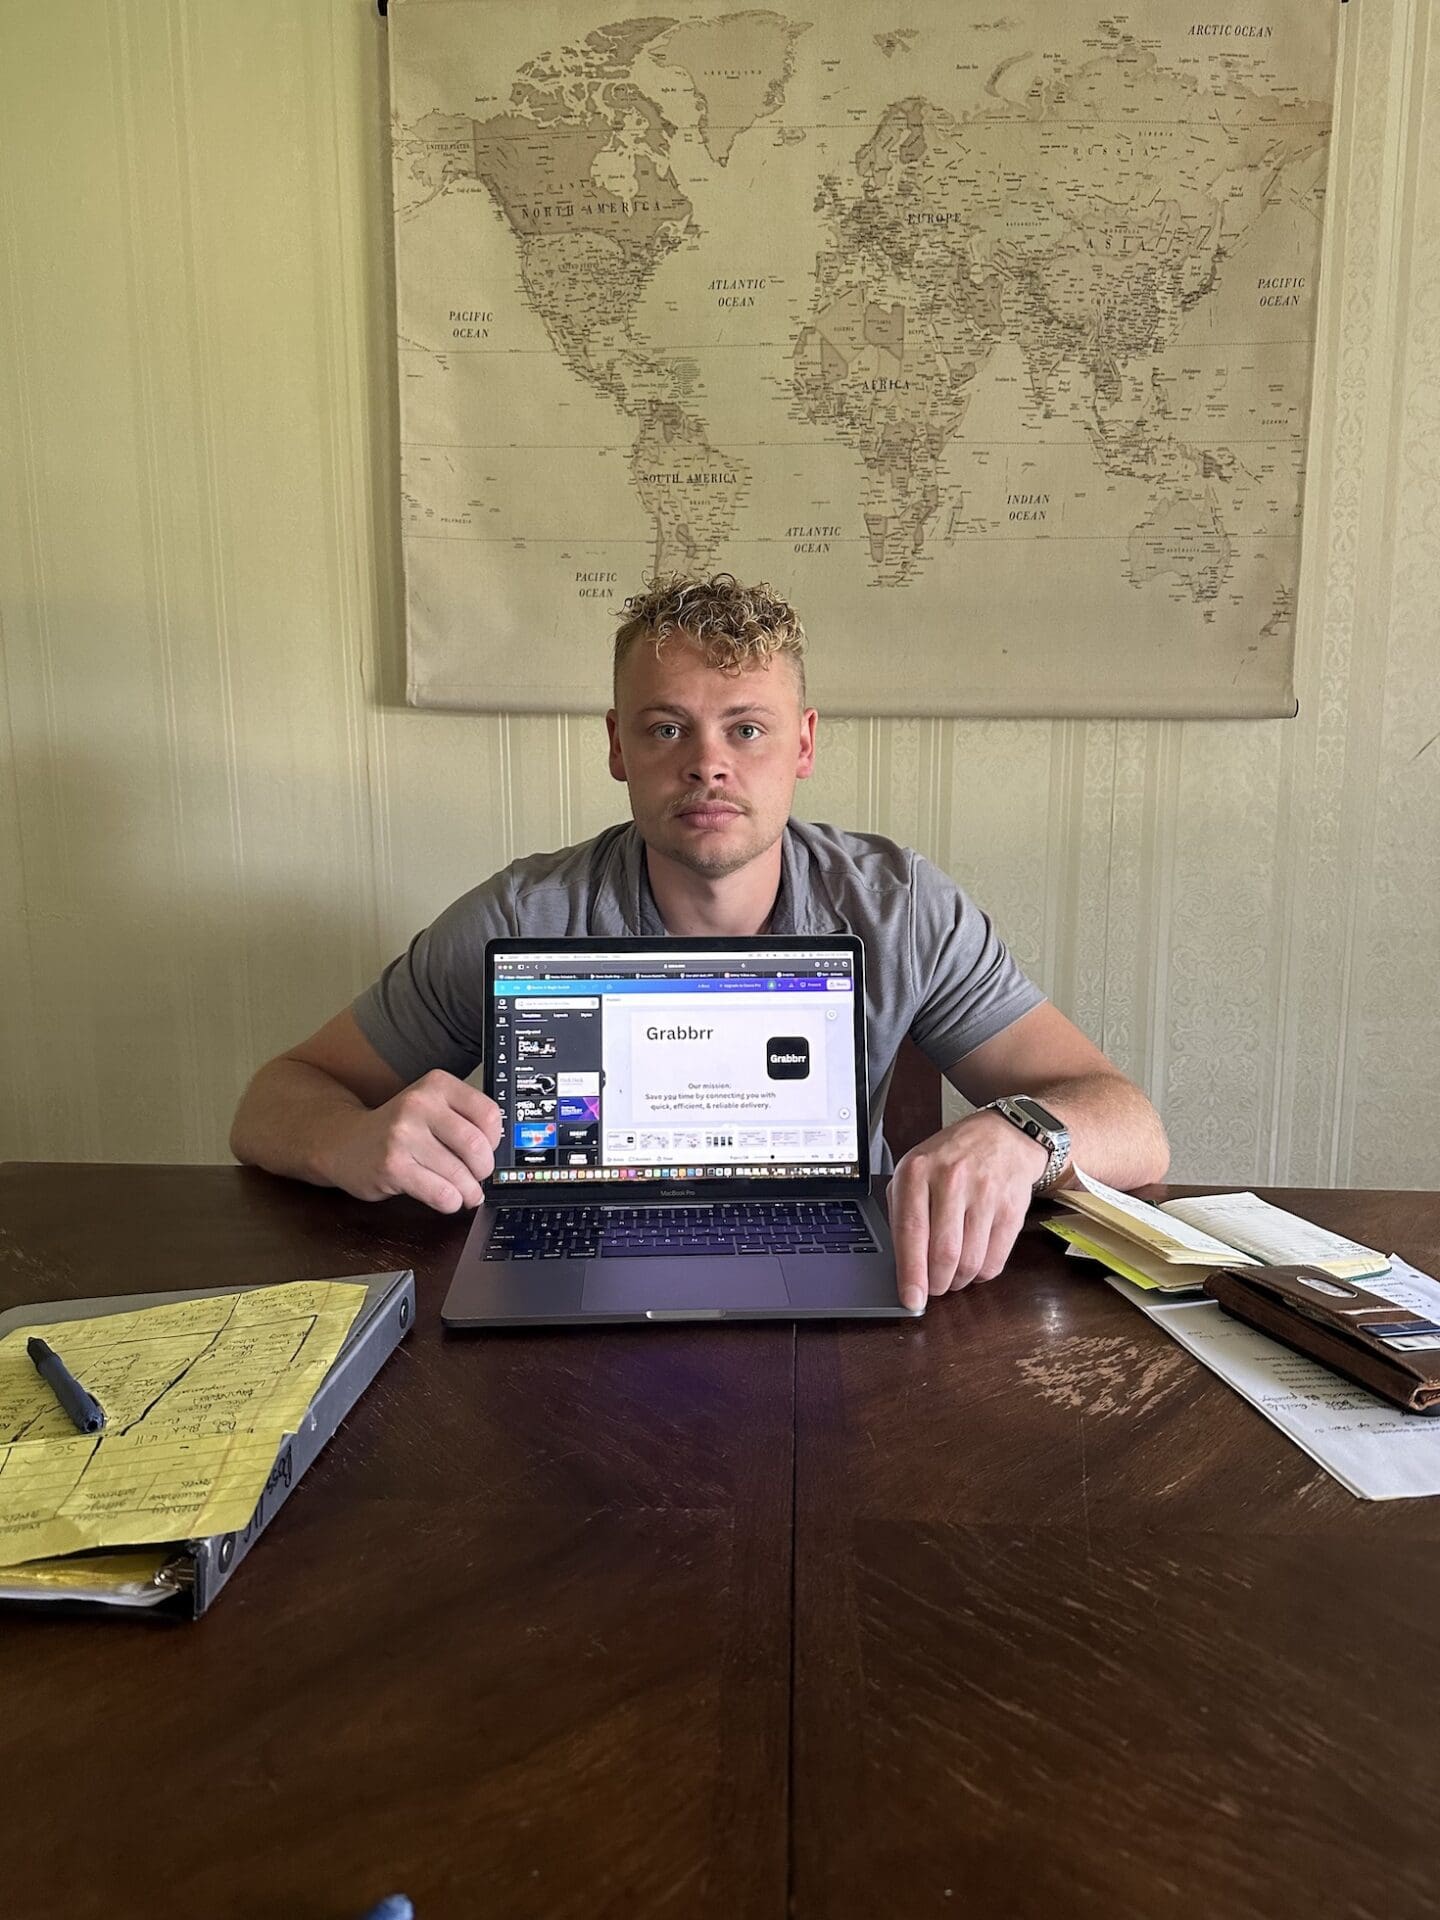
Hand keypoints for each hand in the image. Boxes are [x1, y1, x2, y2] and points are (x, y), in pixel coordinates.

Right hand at [320, 1070, 502, 1212]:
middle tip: (477, 1177)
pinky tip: (446, 1199)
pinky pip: (440, 1193)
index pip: (488, 1113)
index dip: (495, 1140)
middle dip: (484, 1170)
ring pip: (460, 1174)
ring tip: (465, 1194)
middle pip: (477, 1146)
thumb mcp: (428, 1107)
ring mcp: (403, 1135)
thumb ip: (461, 1118)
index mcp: (436, 1085)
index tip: (488, 1151)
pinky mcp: (393, 1167)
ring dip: (469, 1192)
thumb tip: (499, 1151)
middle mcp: (419, 1105)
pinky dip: (450, 1202)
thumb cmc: (393, 1129)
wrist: (342, 1141)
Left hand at [888, 1111, 1047, 1310]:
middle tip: (934, 1288)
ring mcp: (985, 1193)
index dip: (911, 1274)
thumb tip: (903, 1267)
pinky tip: (975, 1263)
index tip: (911, 1300)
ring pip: (971, 1261)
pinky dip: (982, 1273)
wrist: (1002, 1136)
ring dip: (959, 1280)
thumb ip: (903, 1213)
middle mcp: (952, 1180)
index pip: (911, 1232)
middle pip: (944, 1253)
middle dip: (937, 1283)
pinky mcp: (1012, 1208)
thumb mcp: (914, 1171)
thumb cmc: (950, 1158)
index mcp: (917, 1171)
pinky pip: (996, 1260)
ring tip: (953, 1274)